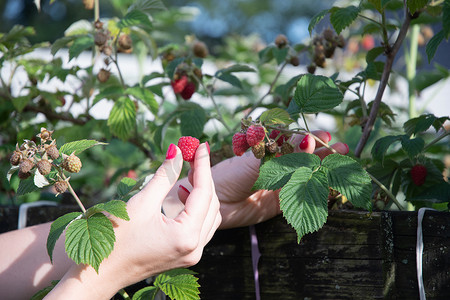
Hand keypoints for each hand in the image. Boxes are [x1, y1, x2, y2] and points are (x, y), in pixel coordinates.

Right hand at [46, 143, 220, 298]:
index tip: (200, 145)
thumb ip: (164, 176)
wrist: (102, 273)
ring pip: (210, 216)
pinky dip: (198, 209)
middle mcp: (195, 248)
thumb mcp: (141, 203)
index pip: (204, 193)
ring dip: (203, 193)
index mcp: (186, 236)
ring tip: (189, 172)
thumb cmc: (116, 239)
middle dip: (204, 177)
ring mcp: (192, 255)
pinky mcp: (186, 255)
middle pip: (212, 204)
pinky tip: (183, 195)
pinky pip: (202, 227)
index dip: (203, 165)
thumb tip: (177, 150)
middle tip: (193, 156)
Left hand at [165, 131, 347, 228]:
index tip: (326, 136)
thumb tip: (301, 138)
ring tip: (341, 164)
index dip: (312, 139)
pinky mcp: (280, 204)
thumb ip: (279, 152)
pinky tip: (331, 187)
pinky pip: (303, 196)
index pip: (296, 142)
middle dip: (323, 153)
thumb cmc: (229, 174)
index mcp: (269, 152)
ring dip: (324, 170)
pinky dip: (317, 192)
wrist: (214, 202)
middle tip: (342, 148)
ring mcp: (280, 185)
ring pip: (307, 175)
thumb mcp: (256, 160)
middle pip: (306, 158)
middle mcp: (277, 167)